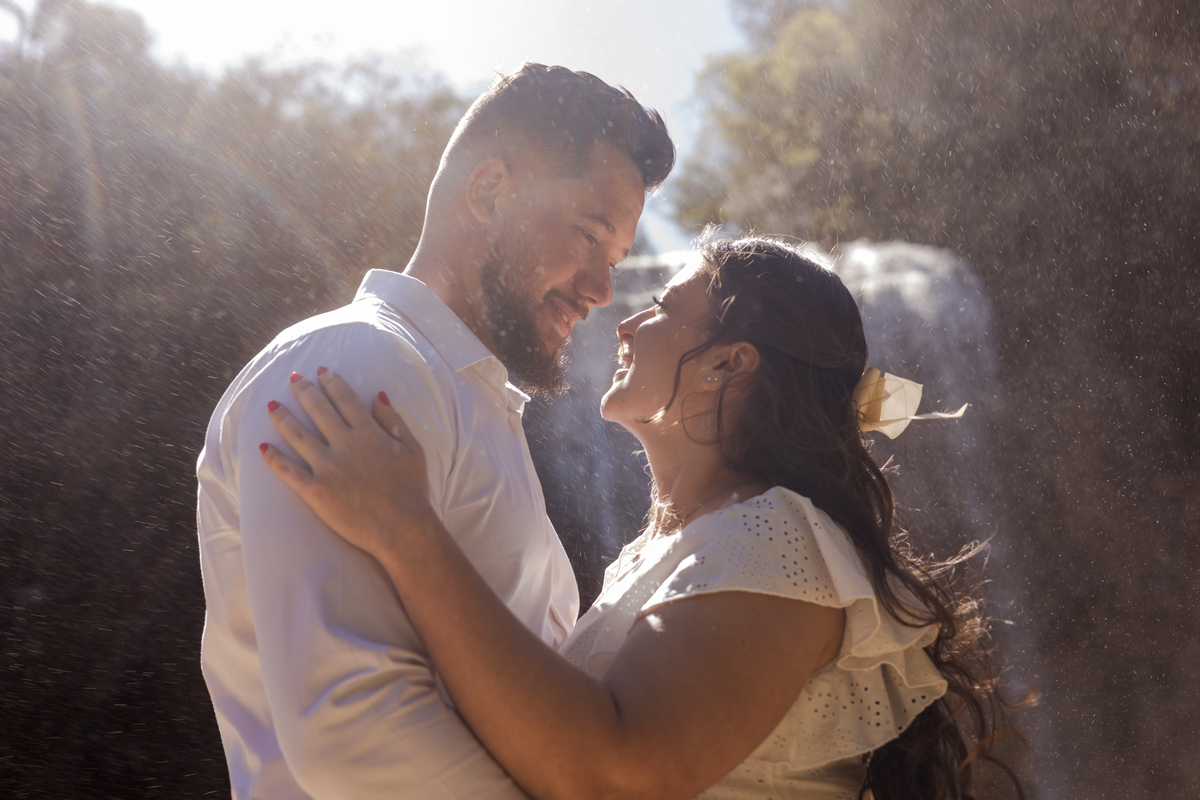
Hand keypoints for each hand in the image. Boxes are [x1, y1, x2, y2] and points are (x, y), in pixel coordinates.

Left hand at [260, 368, 435, 558]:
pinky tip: (263, 447)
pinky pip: (288, 471)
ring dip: (282, 417)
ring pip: (297, 435)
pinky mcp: (315, 490)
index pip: (345, 399)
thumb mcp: (413, 450)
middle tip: (294, 378)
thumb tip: (378, 396)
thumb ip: (394, 421)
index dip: (332, 382)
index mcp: (369, 433)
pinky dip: (274, 458)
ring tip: (272, 404)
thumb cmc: (412, 490)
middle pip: (318, 410)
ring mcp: (327, 467)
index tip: (321, 371)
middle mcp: (344, 444)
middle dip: (304, 390)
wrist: (402, 528)